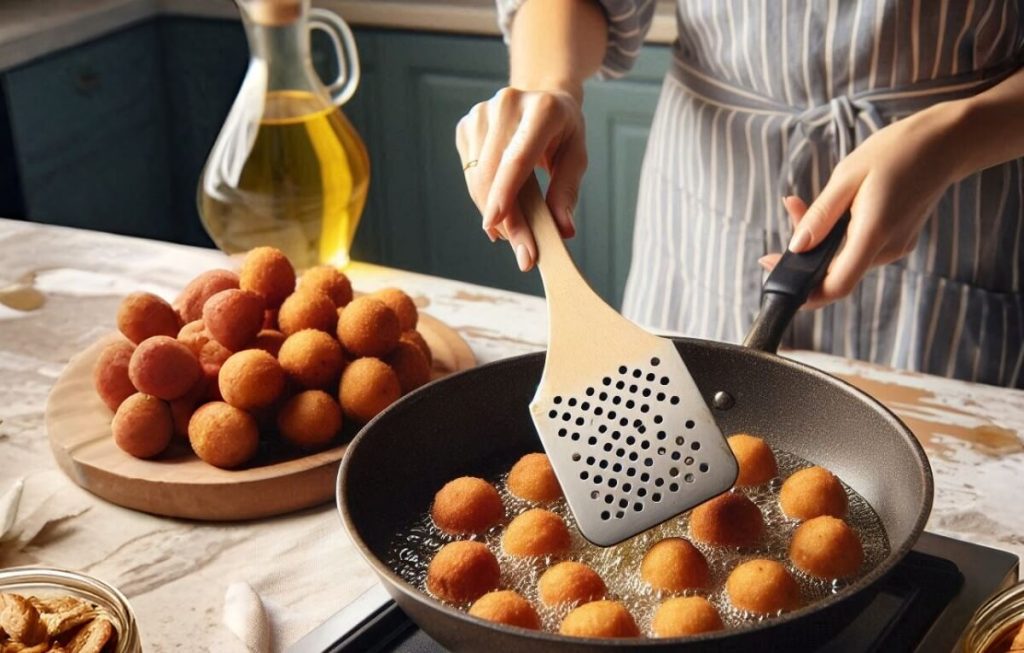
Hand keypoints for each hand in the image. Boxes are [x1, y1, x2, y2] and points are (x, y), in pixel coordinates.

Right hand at [455, 86, 587, 270]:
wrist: (542, 98)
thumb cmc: (563, 132)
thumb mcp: (576, 156)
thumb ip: (567, 190)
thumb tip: (563, 228)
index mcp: (542, 109)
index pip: (517, 159)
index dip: (505, 194)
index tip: (496, 227)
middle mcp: (507, 104)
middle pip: (492, 174)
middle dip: (504, 220)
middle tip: (522, 253)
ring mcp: (481, 113)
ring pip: (477, 178)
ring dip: (492, 213)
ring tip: (513, 233)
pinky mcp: (466, 125)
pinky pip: (469, 173)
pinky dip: (483, 198)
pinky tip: (500, 206)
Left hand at [759, 102, 965, 308]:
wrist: (944, 143)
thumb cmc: (896, 152)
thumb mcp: (847, 176)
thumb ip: (820, 216)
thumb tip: (796, 248)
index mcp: (874, 233)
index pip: (837, 286)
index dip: (804, 291)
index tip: (776, 271)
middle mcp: (888, 249)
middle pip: (834, 270)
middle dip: (803, 250)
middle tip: (788, 212)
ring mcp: (895, 247)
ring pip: (845, 257)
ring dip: (819, 238)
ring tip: (800, 203)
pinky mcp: (897, 240)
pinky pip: (859, 246)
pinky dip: (838, 233)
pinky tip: (832, 208)